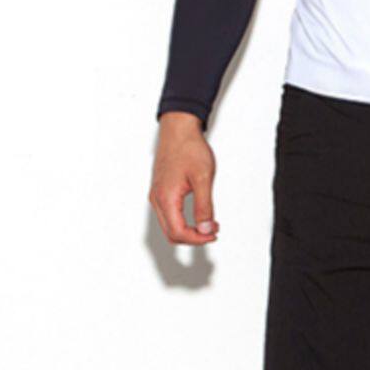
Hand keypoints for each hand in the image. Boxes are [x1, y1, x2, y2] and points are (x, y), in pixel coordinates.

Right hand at [151, 112, 218, 244]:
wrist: (178, 129)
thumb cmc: (189, 148)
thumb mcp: (203, 178)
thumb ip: (204, 206)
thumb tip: (205, 228)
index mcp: (166, 197)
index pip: (178, 232)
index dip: (197, 239)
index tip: (212, 235)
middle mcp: (157, 199)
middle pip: (171, 234)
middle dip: (193, 238)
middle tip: (212, 232)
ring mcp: (157, 195)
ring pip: (169, 226)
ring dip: (189, 230)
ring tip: (208, 225)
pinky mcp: (161, 191)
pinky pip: (169, 215)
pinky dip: (183, 221)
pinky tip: (198, 216)